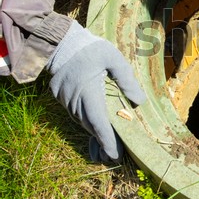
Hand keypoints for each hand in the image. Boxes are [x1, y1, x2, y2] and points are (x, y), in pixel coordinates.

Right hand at [47, 21, 145, 162]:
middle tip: (115, 157)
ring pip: (82, 122)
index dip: (106, 140)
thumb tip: (138, 101)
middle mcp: (75, 100)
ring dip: (94, 134)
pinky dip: (86, 123)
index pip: (98, 122)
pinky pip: (75, 114)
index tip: (113, 154)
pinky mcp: (61, 97)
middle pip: (90, 126)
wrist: (60, 41)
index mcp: (88, 91)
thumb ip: (126, 79)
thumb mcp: (113, 58)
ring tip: (107, 148)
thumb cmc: (90, 49)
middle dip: (103, 143)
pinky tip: (94, 129)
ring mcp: (65, 99)